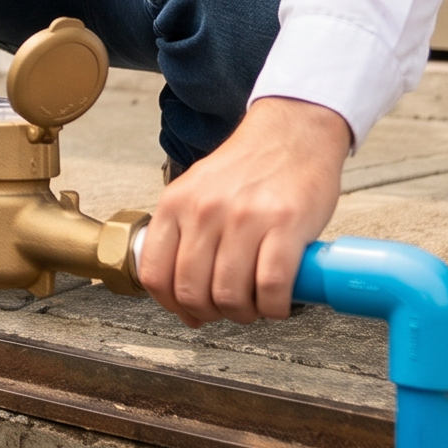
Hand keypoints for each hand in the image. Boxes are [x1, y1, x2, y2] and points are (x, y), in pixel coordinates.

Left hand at [138, 97, 349, 325]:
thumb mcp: (198, 190)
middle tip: (228, 311)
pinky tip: (278, 303)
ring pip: (230, 295)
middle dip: (211, 314)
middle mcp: (204, 210)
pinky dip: (274, 307)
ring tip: (256, 306)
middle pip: (192, 291)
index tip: (189, 312)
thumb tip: (180, 293)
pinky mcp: (285, 225)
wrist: (293, 133)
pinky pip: (271, 287)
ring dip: (244, 314)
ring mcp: (244, 217)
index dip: (171, 304)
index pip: (154, 273)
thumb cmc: (249, 167)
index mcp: (176, 203)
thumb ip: (183, 232)